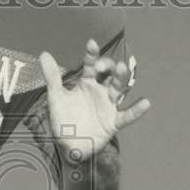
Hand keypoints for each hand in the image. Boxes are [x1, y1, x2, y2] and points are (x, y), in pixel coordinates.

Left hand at [39, 39, 150, 161]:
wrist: (66, 145)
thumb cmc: (63, 119)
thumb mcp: (56, 97)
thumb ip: (52, 77)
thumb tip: (43, 53)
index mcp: (87, 83)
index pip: (91, 64)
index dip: (92, 54)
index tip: (91, 44)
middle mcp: (101, 91)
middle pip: (110, 74)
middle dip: (108, 67)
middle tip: (100, 67)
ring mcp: (108, 105)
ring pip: (119, 88)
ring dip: (121, 79)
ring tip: (122, 69)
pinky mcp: (113, 122)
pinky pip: (127, 116)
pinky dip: (136, 110)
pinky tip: (145, 103)